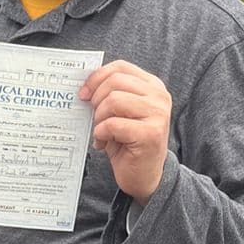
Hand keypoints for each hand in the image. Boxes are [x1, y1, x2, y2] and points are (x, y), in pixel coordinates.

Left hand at [81, 60, 171, 206]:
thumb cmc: (128, 142)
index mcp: (152, 86)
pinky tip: (104, 143)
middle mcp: (159, 97)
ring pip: (114, 100)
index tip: (84, 93)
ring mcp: (158, 114)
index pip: (121, 67)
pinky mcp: (150, 134)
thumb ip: (110, 93)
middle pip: (115, 81)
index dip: (97, 77)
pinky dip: (101, 134)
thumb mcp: (120, 112)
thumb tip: (84, 84)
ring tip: (102, 132)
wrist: (144, 175)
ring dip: (99, 118)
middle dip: (97, 100)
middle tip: (95, 118)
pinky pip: (113, 124)